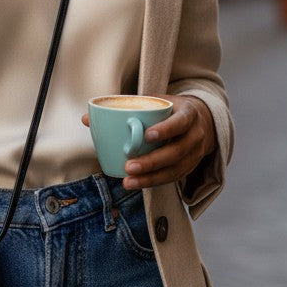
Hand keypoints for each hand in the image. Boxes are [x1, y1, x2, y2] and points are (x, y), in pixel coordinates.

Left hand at [81, 95, 215, 189]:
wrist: (200, 120)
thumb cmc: (169, 110)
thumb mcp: (154, 102)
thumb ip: (125, 108)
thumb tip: (86, 118)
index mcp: (188, 114)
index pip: (180, 122)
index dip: (166, 130)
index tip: (146, 135)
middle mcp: (196, 135)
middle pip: (176, 151)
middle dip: (152, 161)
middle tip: (129, 166)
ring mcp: (196, 153)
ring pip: (175, 170)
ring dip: (151, 178)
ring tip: (128, 181)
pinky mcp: (190, 167)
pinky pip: (173, 178)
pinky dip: (154, 182)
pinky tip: (137, 184)